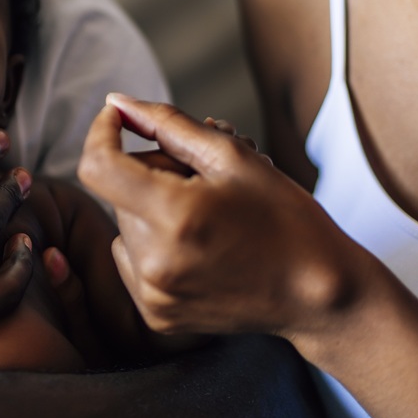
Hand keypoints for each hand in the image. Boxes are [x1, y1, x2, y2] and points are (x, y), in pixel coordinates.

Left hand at [78, 94, 371, 343]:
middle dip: (152, 173)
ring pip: (125, 223)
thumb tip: (118, 101)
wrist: (320, 294)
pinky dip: (154, 244)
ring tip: (207, 216)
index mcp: (174, 217)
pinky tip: (198, 246)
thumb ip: (168, 124)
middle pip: (121, 191)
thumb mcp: (233, 156)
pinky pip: (131, 259)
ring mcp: (153, 294)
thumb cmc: (286, 220)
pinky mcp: (156, 315)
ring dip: (152, 209)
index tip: (120, 117)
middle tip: (205, 180)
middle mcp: (155, 262)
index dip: (103, 131)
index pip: (98, 165)